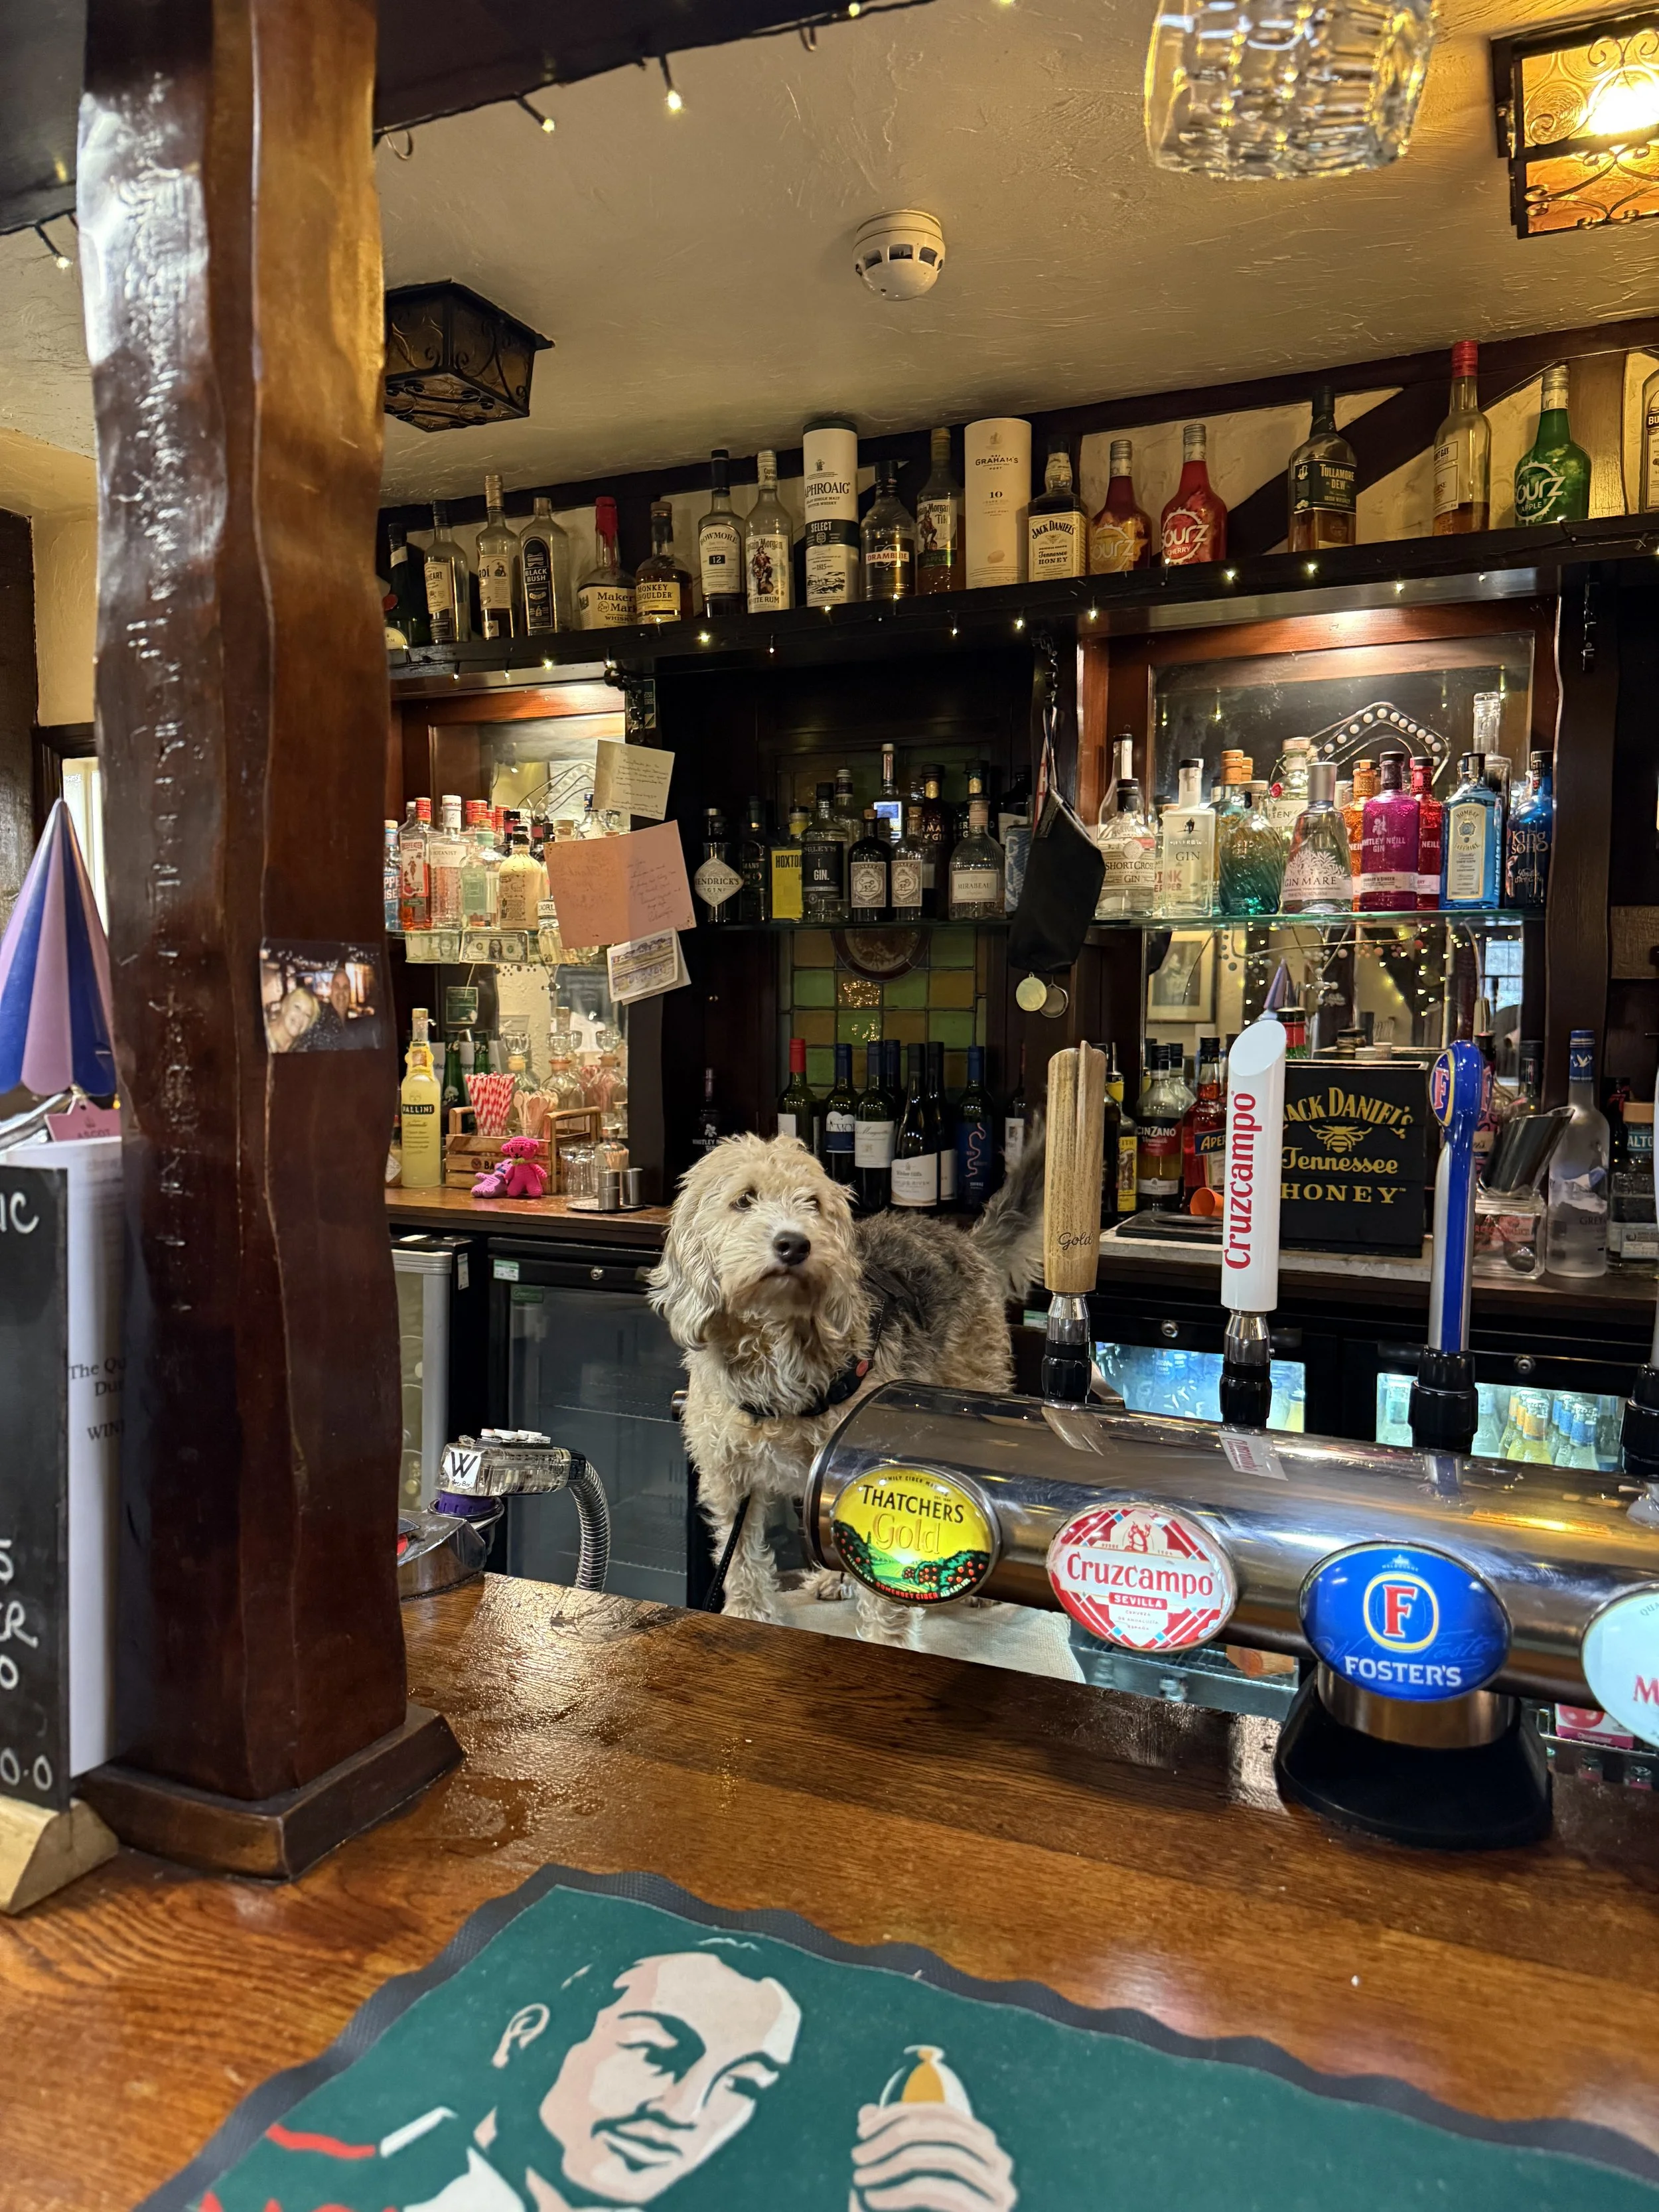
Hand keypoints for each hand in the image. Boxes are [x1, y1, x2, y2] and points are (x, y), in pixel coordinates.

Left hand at [848, 2101, 1016, 2211]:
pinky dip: (901, 2192)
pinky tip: (873, 2199)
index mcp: (984, 2146)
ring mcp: (1000, 2192)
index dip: (900, 2113)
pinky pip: (941, 2192)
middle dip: (894, 2136)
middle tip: (857, 2154)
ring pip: (947, 2157)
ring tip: (861, 2177)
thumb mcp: (904, 2176)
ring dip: (895, 2162)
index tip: (861, 2128)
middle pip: (946, 2131)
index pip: (943, 2113)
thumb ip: (891, 2143)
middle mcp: (1000, 2165)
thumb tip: (865, 2111)